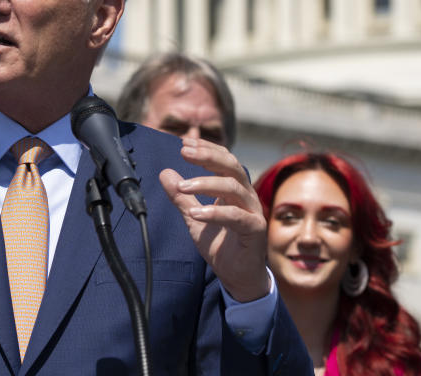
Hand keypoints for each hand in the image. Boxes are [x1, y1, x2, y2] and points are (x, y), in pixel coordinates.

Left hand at [159, 138, 269, 302]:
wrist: (237, 276)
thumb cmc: (219, 244)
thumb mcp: (193, 217)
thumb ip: (181, 197)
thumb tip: (165, 173)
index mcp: (233, 189)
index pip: (224, 159)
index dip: (206, 149)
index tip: (184, 144)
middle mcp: (246, 196)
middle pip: (232, 166)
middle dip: (207, 156)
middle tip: (184, 153)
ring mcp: (252, 212)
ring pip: (233, 187)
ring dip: (205, 183)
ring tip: (182, 187)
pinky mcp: (254, 229)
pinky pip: (236, 216)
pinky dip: (214, 212)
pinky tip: (195, 213)